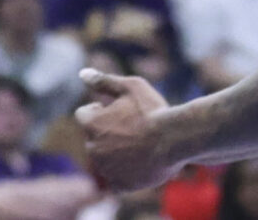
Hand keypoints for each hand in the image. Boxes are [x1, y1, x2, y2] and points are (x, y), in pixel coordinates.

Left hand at [75, 68, 173, 192]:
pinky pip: (117, 178)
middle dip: (109, 132)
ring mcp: (104, 169)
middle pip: (95, 138)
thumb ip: (104, 81)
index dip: (101, 110)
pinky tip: (143, 161)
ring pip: (106, 158)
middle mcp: (92, 148)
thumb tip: (82, 73)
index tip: (120, 111)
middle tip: (136, 127)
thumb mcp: (131, 86)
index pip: (83, 114)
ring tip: (143, 144)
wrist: (175, 139)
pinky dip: (126, 172)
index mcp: (91, 124)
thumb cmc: (153, 110)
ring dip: (117, 151)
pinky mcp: (119, 184)